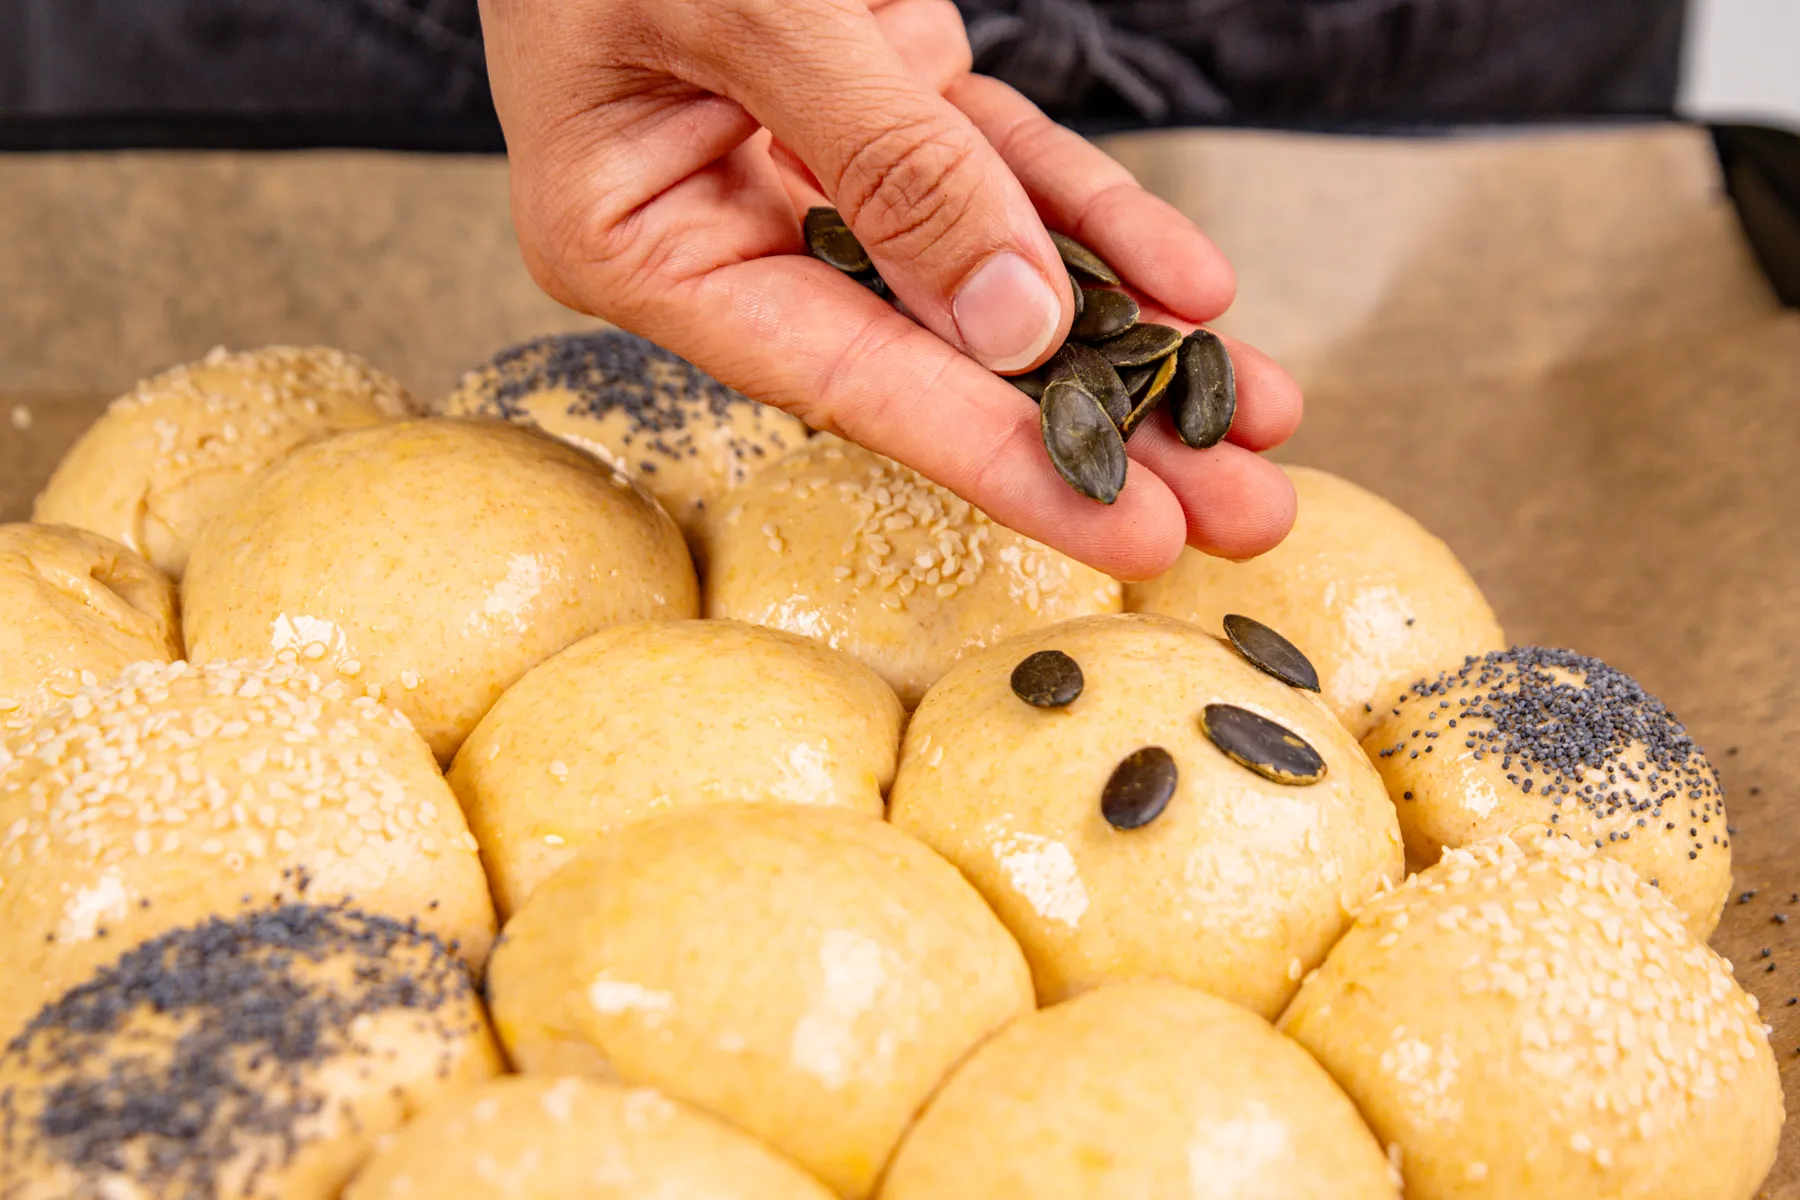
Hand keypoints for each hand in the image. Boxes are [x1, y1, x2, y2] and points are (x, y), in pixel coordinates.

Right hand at [478, 0, 1300, 579]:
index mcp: (640, 236)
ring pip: (991, 273)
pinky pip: (1005, 168)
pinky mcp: (886, 95)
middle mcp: (728, 221)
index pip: (844, 376)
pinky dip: (1094, 216)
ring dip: (1126, 337)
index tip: (1126, 530)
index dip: (995, 458)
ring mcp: (813, 161)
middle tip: (1236, 508)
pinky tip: (1187, 284)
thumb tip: (1013, 321)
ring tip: (1252, 413)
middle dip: (1098, 429)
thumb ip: (883, 159)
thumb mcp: (750, 6)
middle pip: (935, 356)